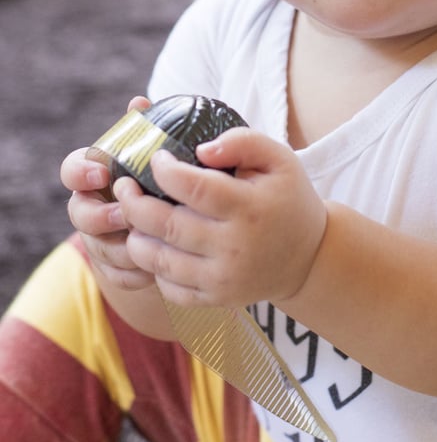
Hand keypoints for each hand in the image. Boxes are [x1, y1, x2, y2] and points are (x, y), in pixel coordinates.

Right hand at [62, 96, 155, 290]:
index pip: (72, 170)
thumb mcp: (160, 152)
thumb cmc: (165, 175)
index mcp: (97, 173)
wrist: (178, 216)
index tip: (102, 173)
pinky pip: (116, 275)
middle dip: (101, 216)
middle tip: (125, 215)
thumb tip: (140, 103)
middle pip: (79, 214)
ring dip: (122, 248)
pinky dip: (135, 273)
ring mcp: (98, 238)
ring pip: (98, 248)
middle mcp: (91, 205)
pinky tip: (157, 268)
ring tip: (150, 244)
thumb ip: (148, 129)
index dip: (81, 173)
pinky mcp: (112, 267)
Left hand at [116, 128, 327, 308]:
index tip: (156, 158)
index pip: (193, 188)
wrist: (308, 257)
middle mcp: (234, 247)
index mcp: (249, 208)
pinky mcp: (216, 300)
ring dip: (135, 236)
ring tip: (131, 216)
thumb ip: (243, 141)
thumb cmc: (288, 199)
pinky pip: (169, 288)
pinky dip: (153, 267)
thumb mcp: (279, 159)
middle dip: (133, 203)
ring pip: (159, 260)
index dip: (165, 170)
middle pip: (167, 225)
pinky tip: (153, 246)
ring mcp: (223, 279)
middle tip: (123, 185)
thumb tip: (200, 149)